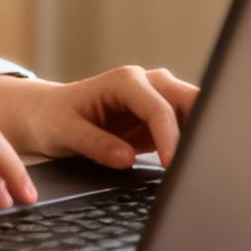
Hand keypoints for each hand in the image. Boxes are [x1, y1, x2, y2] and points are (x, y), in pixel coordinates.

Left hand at [0, 67, 199, 169]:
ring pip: (196, 112)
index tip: (173, 164)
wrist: (50, 114)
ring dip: (200, 137)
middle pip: (190, 100)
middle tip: (201, 164)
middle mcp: (147, 84)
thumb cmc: (55, 118)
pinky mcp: (161, 118)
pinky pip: (187, 128)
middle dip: (200, 128)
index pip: (159, 107)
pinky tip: (192, 167)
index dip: (171, 136)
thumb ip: (95, 144)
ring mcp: (157, 99)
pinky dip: (193, 145)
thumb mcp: (65, 131)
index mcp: (125, 81)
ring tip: (200, 169)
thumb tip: (127, 159)